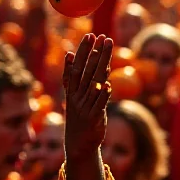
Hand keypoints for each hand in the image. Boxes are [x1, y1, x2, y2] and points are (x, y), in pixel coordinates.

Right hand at [63, 34, 113, 161]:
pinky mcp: (93, 118)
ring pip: (93, 83)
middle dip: (94, 52)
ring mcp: (84, 107)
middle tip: (101, 36)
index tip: (90, 35)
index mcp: (72, 91)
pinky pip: (99, 104)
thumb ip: (77, 77)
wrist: (78, 144)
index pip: (77, 66)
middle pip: (86, 70)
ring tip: (106, 50)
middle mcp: (77, 96)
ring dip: (100, 65)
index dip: (83, 51)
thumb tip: (71, 54)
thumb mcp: (76, 96)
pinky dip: (103, 95)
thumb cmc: (80, 117)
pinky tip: (107, 84)